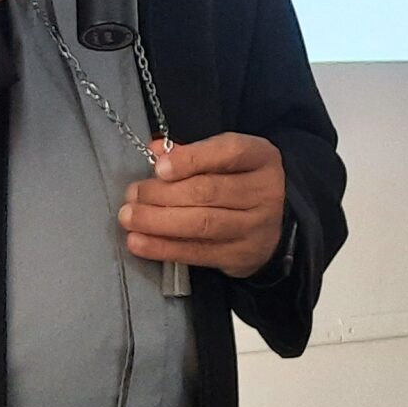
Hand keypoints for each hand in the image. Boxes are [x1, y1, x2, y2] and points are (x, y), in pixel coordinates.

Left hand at [119, 133, 285, 278]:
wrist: (278, 223)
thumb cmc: (241, 182)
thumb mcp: (227, 159)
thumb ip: (192, 153)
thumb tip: (155, 150)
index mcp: (261, 157)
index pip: (228, 152)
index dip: (190, 159)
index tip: (159, 168)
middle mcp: (264, 192)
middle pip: (208, 191)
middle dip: (163, 194)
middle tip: (133, 195)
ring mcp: (256, 227)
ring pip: (202, 224)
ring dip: (158, 221)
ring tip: (129, 218)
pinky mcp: (241, 256)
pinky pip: (198, 253)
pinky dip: (164, 248)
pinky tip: (138, 242)